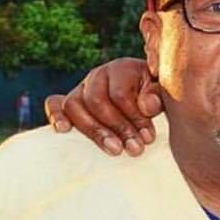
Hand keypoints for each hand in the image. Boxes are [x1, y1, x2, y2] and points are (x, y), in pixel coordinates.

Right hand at [44, 58, 162, 155]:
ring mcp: (83, 88)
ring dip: (94, 131)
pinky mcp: (72, 102)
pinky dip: (56, 115)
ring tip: (115, 150)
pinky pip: (55, 104)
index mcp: (122, 69)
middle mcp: (99, 75)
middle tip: (135, 149)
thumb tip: (146, 106)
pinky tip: (63, 130)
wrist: (149, 97)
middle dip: (117, 128)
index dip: (134, 118)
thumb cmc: (157, 97)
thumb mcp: (164, 94)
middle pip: (96, 101)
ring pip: (74, 105)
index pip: (120, 94)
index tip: (148, 138)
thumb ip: (157, 97)